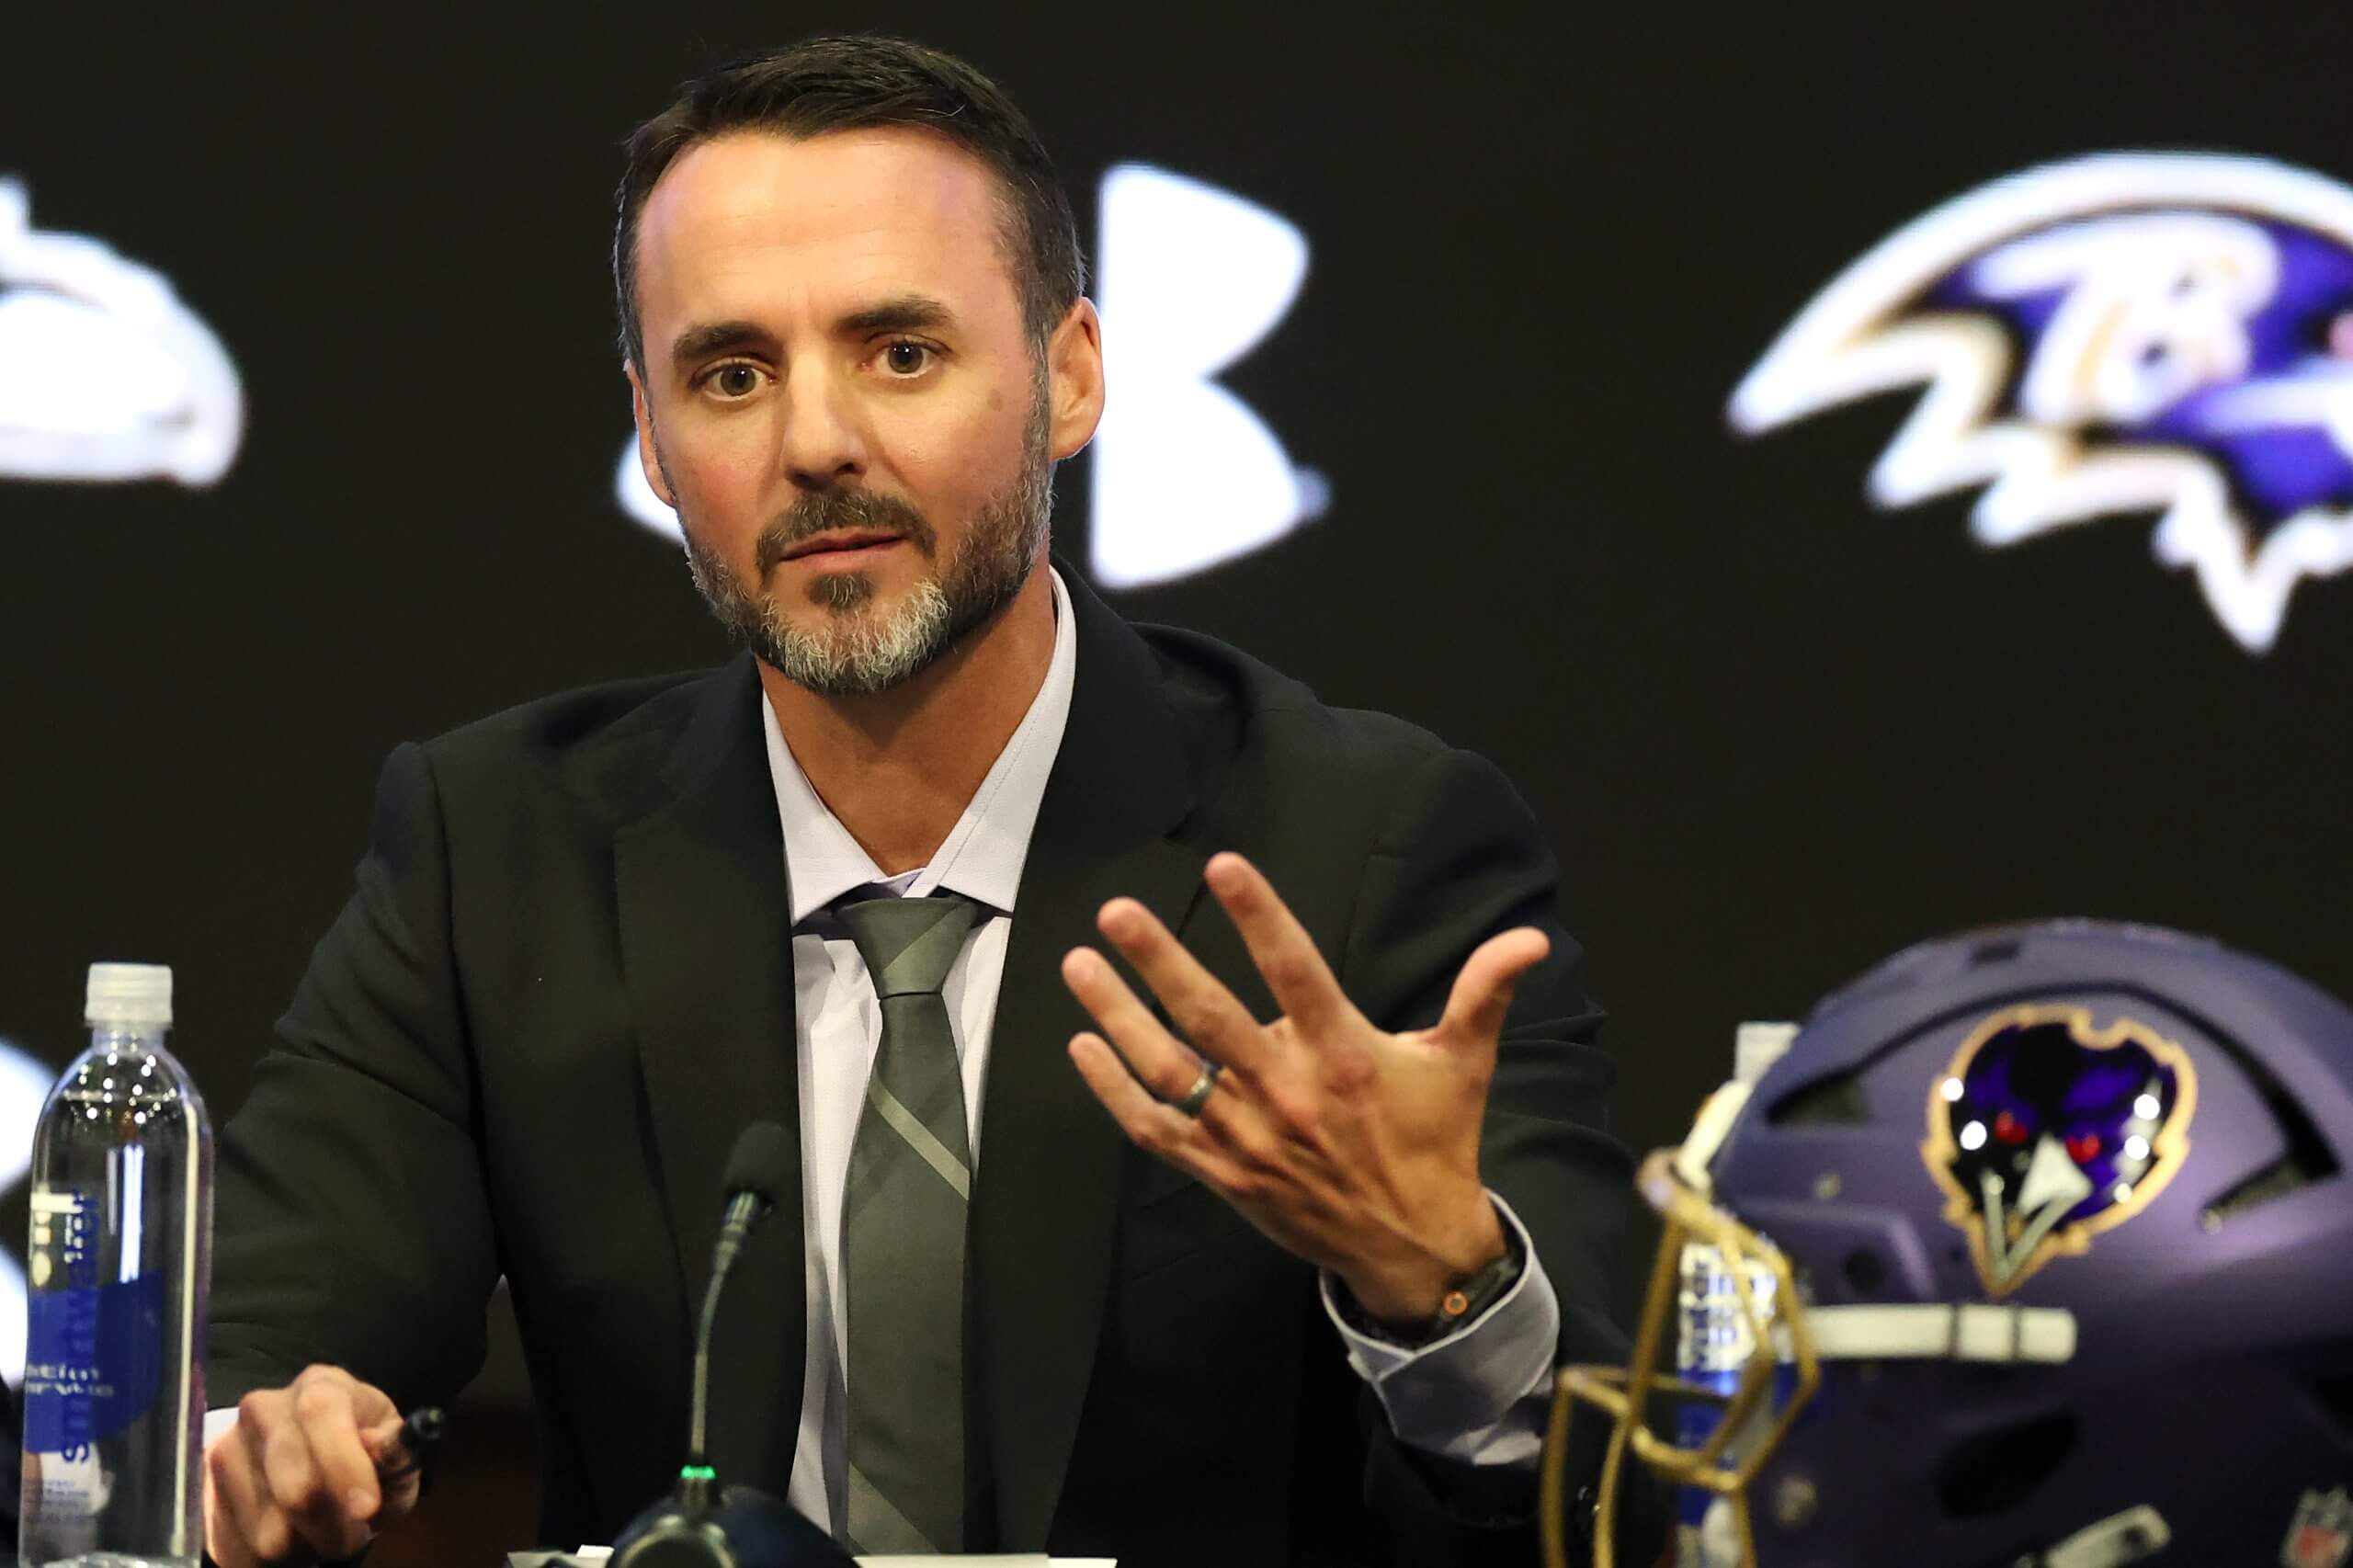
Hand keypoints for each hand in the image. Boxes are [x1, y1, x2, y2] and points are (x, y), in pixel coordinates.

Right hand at [204, 1364, 422, 1567]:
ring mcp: (225, 1450)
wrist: (309, 1458)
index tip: (367, 1509)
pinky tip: (288, 1541)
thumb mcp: (391, 1448)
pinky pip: (237, 1551)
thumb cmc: (361, 1452)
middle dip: (331, 1527)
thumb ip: (395, 1450)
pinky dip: (269, 1562)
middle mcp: (263, 1408)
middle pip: (294, 1485)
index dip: (344, 1463)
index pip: (322, 1412)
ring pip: (268, 1532)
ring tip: (318, 1535)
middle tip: (350, 1540)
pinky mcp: (201, 1494)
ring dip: (302, 1549)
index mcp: (320, 1386)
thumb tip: (380, 1447)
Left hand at [1062, 851, 1543, 1321]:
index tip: (1223, 865)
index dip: (1259, 915)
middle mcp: (1289, 1092)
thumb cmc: (1435, 1142)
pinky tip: (1083, 1046)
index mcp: (1346, 1054)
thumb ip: (1484, 992)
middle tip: (1116, 912)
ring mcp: (1247, 1136)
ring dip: (1118, 1016)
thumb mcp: (1464, 1063)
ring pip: (1169, 1069)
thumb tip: (1530, 937)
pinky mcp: (1222, 1173)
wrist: (1412, 1248)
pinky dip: (1113, 1091)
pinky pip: (1156, 1129)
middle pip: (1211, 1017)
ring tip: (1079, 964)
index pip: (1296, 969)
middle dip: (1160, 961)